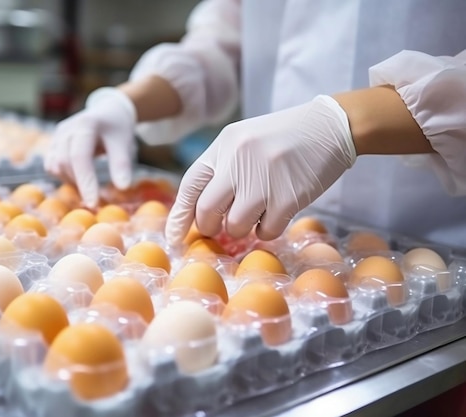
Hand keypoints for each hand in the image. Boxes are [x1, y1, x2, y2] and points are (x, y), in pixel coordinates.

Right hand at [44, 88, 136, 207]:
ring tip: (89, 185)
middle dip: (79, 184)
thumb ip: (122, 164)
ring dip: (70, 181)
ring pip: (54, 167)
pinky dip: (64, 177)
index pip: (80, 157)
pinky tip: (79, 178)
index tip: (93, 204)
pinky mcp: (53, 144)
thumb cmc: (117, 130)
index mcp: (86, 125)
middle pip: (64, 163)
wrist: (107, 112)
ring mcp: (56, 136)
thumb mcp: (124, 143)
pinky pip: (51, 166)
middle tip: (96, 199)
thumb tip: (122, 188)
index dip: (85, 182)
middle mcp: (66, 129)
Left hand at [165, 95, 356, 245]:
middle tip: (220, 227)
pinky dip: (267, 229)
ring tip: (257, 211)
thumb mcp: (244, 142)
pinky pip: (265, 232)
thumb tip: (197, 213)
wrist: (331, 126)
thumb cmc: (283, 138)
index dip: (180, 216)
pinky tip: (277, 212)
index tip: (174, 237)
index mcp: (224, 145)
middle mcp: (239, 160)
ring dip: (241, 228)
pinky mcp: (288, 198)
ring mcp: (264, 179)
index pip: (191, 185)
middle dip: (209, 227)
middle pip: (207, 211)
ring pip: (235, 226)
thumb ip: (221, 170)